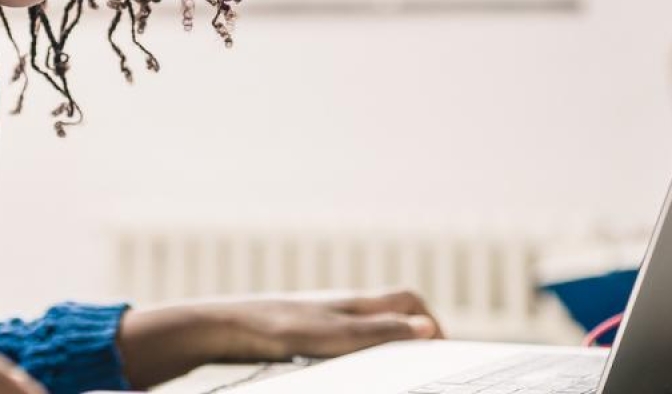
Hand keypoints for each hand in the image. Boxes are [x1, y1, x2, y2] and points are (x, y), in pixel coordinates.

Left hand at [206, 288, 443, 359]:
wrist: (227, 328)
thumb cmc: (278, 329)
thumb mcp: (335, 336)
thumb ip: (379, 332)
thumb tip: (428, 329)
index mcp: (356, 303)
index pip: (408, 300)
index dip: (432, 321)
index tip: (443, 351)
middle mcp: (343, 306)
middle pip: (391, 312)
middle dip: (414, 333)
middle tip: (426, 363)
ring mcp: (324, 318)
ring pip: (369, 326)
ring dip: (388, 344)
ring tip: (395, 371)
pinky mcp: (306, 334)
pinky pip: (346, 340)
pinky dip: (362, 353)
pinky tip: (351, 372)